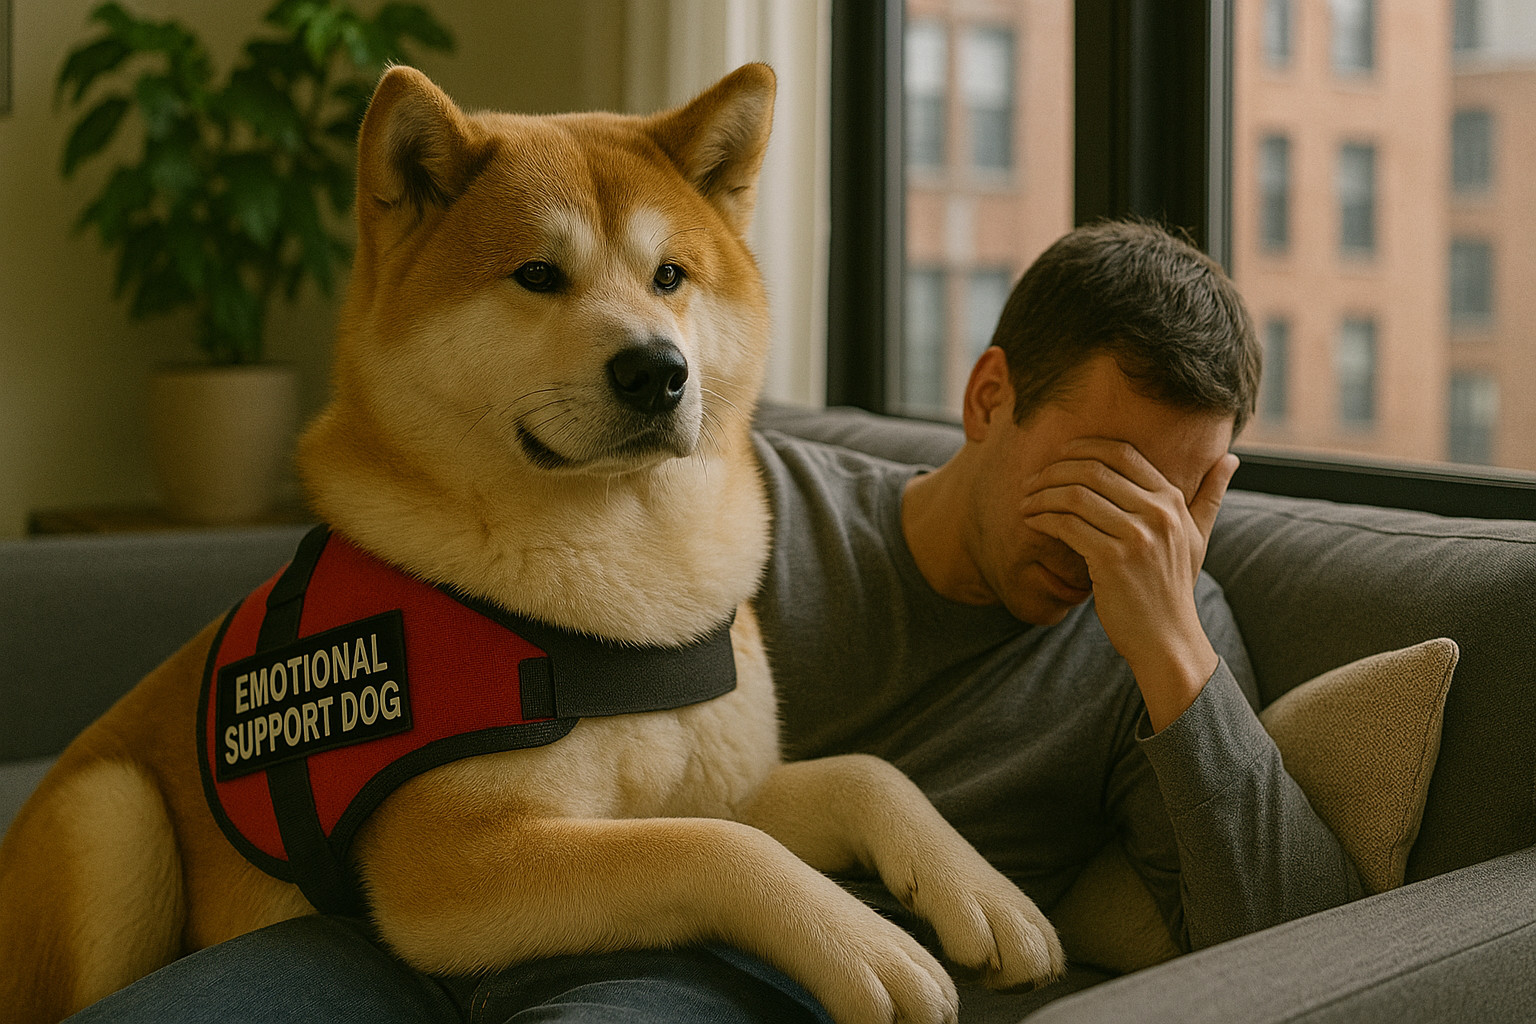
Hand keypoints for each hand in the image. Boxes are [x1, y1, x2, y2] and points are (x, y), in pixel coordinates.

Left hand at [1019, 438, 1239, 729]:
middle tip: (1032, 481)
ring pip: (1075, 496)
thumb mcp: (1198, 537)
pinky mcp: (1112, 560)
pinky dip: (1044, 519)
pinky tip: (1032, 522)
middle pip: (1092, 470)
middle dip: (1054, 471)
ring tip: (1026, 501)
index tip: (1058, 456)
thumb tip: (1231, 459)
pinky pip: (1067, 525)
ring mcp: (1136, 536)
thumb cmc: (1173, 586)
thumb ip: (1210, 495)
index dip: (1083, 448)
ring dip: (1042, 495)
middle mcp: (1157, 513)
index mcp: (1172, 500)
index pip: (1121, 453)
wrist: (1167, 638)